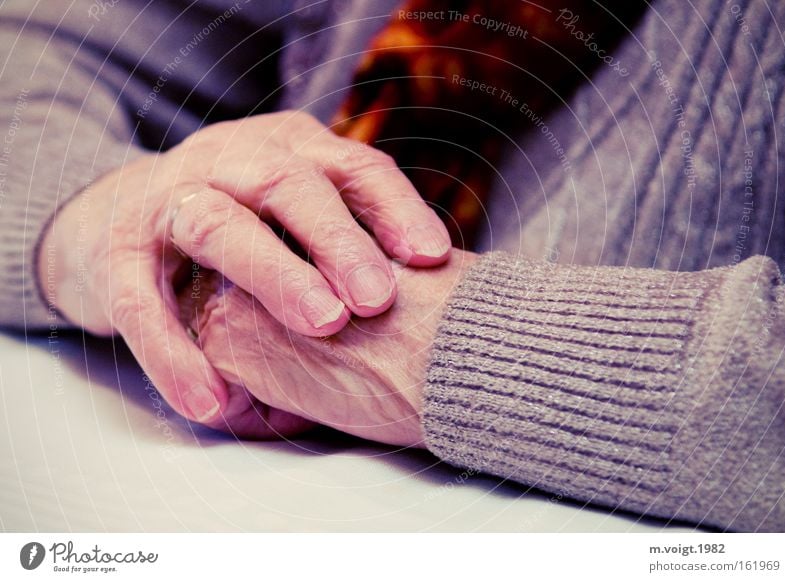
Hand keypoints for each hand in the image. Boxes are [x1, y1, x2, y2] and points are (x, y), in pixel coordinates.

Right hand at [38, 111, 450, 435]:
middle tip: (377, 298)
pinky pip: (139, 300)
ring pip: (219, 224)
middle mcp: (228, 161)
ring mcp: (167, 199)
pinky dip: (175, 353)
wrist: (112, 218)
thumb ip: (343, 242)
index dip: (393, 208)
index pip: (351, 167)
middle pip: (288, 184)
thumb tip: (419, 310)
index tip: (431, 257)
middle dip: (337, 239)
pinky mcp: (114, 251)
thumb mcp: (289, 213)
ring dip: (274, 272)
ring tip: (323, 325)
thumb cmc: (234, 225)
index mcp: (286, 150)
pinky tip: (213, 403)